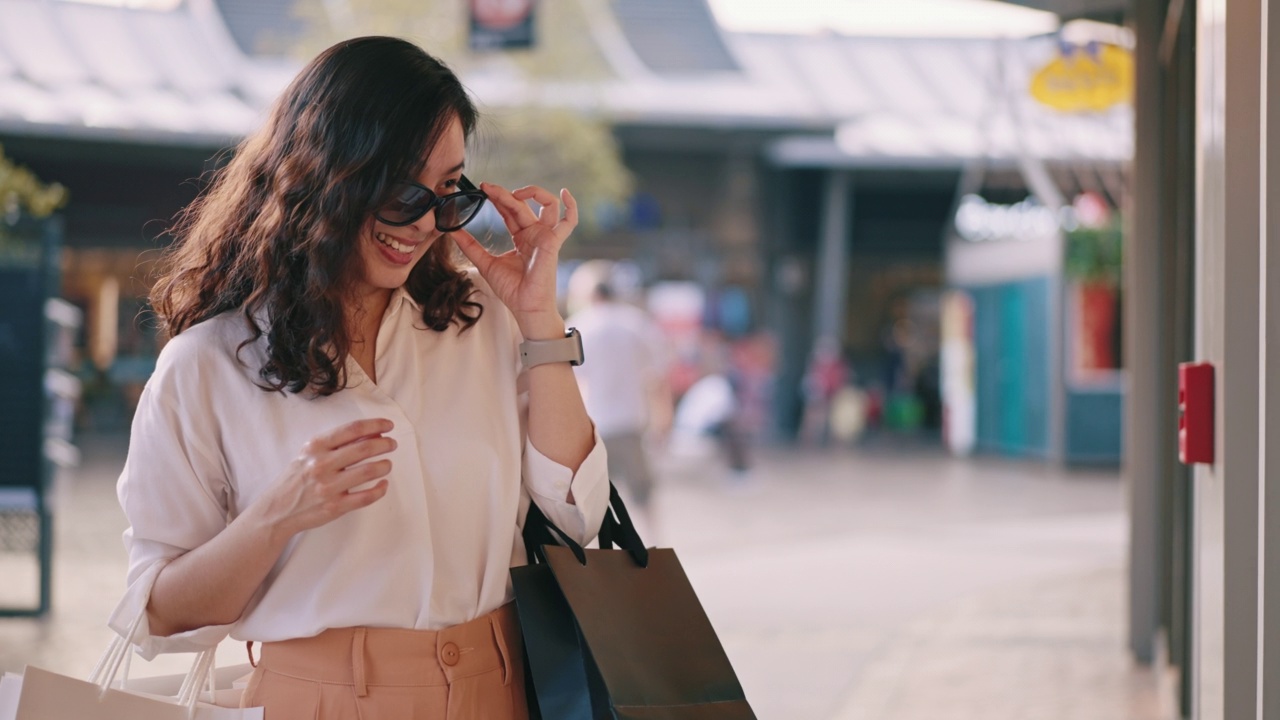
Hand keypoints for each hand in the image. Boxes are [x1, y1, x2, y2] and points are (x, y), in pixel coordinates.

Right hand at [252, 418, 395, 539]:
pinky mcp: (335, 507)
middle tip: (392, 444)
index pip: (352, 429)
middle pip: (364, 449)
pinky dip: (380, 489)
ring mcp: (329, 487)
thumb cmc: (296, 478)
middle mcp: (322, 464)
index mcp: (316, 447)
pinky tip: (383, 485)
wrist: (276, 510)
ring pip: (369, 472)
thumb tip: (371, 435)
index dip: (375, 425)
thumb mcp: (309, 454)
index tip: (388, 425)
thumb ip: (336, 444)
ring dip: (384, 465)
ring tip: (387, 464)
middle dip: (385, 444)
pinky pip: (367, 497)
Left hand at [452, 182, 577, 337]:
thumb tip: (451, 230)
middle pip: (522, 204)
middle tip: (487, 188)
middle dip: (504, 194)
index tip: (482, 188)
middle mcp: (535, 233)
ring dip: (533, 192)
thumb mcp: (485, 263)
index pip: (510, 210)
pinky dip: (571, 206)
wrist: (525, 307)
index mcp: (522, 237)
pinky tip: (565, 193)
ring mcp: (546, 236)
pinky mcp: (553, 242)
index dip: (498, 197)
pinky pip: (569, 221)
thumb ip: (470, 245)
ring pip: (547, 204)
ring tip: (514, 192)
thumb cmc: (511, 290)